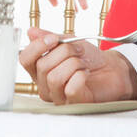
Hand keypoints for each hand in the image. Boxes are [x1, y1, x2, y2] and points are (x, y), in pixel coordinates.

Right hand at [19, 28, 136, 103]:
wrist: (112, 69)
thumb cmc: (89, 58)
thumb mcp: (69, 42)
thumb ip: (50, 37)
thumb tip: (31, 32)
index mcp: (40, 70)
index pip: (24, 59)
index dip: (37, 46)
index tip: (54, 38)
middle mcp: (45, 86)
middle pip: (43, 66)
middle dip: (64, 52)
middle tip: (78, 51)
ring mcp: (58, 97)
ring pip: (54, 78)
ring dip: (73, 64)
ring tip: (83, 64)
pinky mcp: (74, 104)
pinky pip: (70, 88)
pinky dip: (81, 76)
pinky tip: (86, 75)